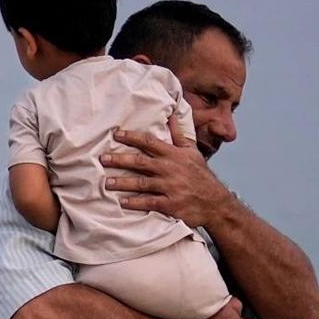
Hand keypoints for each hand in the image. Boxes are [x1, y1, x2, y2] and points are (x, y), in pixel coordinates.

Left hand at [107, 108, 235, 227]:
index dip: (132, 137)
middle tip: (103, 159)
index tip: (116, 134)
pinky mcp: (170, 205)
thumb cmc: (200, 176)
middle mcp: (170, 169)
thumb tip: (171, 114)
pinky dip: (135, 203)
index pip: (150, 142)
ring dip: (123, 182)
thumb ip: (179, 134)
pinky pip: (149, 203)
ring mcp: (170, 187)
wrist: (216, 202)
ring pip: (142, 183)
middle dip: (120, 159)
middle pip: (141, 162)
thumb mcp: (192, 152)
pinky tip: (122, 202)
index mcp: (174, 154)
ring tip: (107, 182)